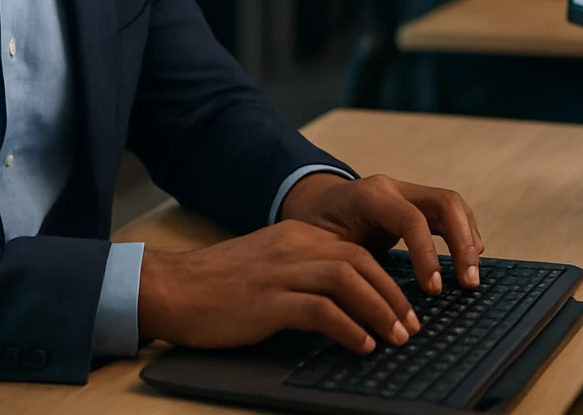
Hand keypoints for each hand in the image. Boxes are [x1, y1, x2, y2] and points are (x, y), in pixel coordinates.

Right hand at [137, 220, 421, 354]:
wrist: (171, 288)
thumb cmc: (217, 287)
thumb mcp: (268, 266)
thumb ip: (302, 273)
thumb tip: (344, 301)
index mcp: (296, 237)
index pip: (356, 251)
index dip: (387, 279)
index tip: (405, 306)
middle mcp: (293, 247)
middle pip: (360, 263)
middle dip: (393, 296)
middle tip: (411, 326)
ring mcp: (280, 272)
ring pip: (348, 281)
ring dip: (379, 310)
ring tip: (396, 337)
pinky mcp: (268, 300)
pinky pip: (320, 310)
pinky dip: (348, 328)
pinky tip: (361, 345)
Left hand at [280, 173, 484, 293]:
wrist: (311, 205)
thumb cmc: (314, 231)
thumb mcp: (323, 248)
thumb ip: (348, 268)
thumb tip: (371, 307)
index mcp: (369, 197)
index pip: (412, 220)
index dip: (427, 255)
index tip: (434, 290)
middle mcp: (393, 188)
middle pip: (445, 203)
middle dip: (462, 243)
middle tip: (468, 283)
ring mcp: (407, 191)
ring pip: (452, 204)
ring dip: (468, 239)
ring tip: (471, 275)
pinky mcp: (416, 202)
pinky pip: (449, 211)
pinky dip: (463, 233)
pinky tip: (468, 258)